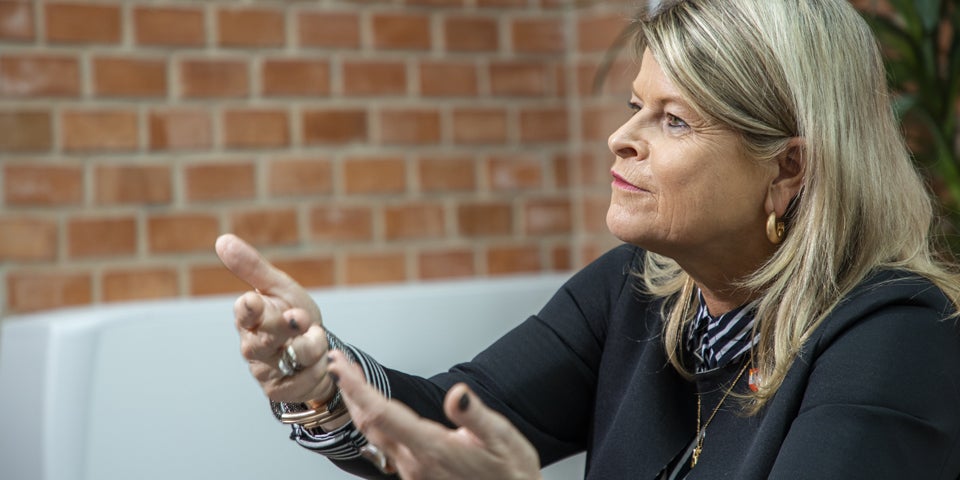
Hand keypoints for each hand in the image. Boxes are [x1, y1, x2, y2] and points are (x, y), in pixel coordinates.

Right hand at [215, 233, 333, 402]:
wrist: (315, 349)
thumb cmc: (291, 314)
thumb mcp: (279, 288)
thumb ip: (253, 267)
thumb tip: (223, 240)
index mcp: (249, 317)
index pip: (244, 313)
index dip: (249, 309)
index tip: (253, 301)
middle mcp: (251, 345)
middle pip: (265, 338)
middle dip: (285, 326)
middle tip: (299, 317)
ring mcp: (263, 370)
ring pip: (293, 357)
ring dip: (313, 345)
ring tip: (316, 337)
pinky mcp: (278, 390)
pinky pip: (305, 379)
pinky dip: (319, 367)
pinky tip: (318, 361)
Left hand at [327, 350, 542, 479]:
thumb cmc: (510, 472)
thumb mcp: (502, 438)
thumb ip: (475, 415)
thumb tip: (458, 393)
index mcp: (433, 449)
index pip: (382, 414)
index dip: (357, 388)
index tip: (341, 366)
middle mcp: (416, 463)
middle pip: (369, 423)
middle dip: (349, 390)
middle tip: (338, 361)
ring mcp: (413, 472)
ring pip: (373, 435)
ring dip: (358, 404)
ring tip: (350, 379)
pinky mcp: (416, 475)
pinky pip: (384, 445)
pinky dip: (372, 419)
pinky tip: (372, 408)